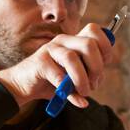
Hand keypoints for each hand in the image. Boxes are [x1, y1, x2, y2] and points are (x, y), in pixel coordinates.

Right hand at [0, 23, 116, 109]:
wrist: (23, 86)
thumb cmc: (51, 81)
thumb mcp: (74, 78)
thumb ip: (87, 76)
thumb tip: (96, 83)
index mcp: (73, 41)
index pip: (94, 31)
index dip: (105, 47)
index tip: (105, 65)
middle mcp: (63, 41)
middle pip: (88, 44)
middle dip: (96, 67)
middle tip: (93, 84)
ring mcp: (50, 50)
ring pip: (72, 58)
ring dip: (82, 79)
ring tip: (83, 92)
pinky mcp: (40, 62)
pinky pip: (59, 76)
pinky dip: (68, 91)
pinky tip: (72, 98)